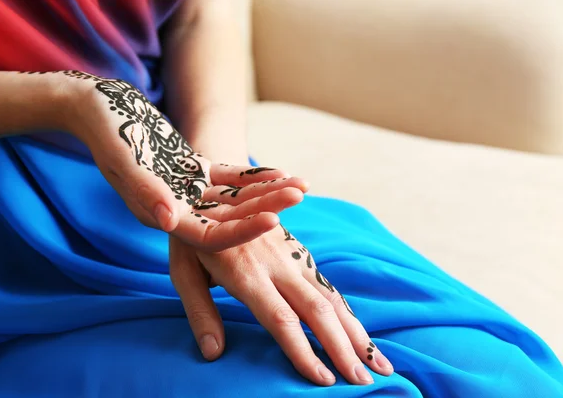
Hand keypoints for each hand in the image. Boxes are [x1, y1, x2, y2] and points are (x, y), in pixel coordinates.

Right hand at [30, 70, 307, 250]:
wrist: (97, 107)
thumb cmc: (105, 130)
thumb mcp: (124, 159)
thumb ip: (145, 191)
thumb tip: (170, 220)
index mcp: (161, 216)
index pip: (209, 235)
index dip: (241, 231)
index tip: (273, 220)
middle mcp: (179, 210)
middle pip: (230, 218)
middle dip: (265, 208)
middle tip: (299, 195)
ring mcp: (188, 191)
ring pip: (235, 199)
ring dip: (267, 193)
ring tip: (300, 186)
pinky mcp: (193, 170)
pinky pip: (230, 178)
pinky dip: (254, 175)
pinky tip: (280, 172)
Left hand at [170, 225, 393, 385]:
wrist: (213, 185)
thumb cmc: (192, 233)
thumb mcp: (183, 270)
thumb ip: (200, 311)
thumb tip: (214, 353)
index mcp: (246, 274)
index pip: (280, 319)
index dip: (303, 350)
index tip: (325, 380)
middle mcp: (276, 265)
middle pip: (317, 310)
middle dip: (343, 348)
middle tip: (363, 381)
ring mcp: (292, 256)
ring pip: (331, 297)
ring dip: (357, 331)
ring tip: (379, 362)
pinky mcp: (298, 251)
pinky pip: (328, 285)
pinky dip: (348, 312)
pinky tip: (360, 332)